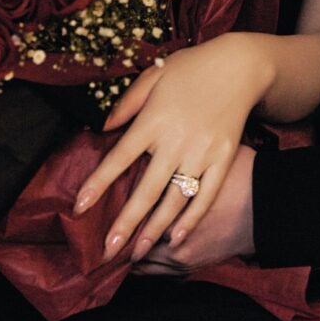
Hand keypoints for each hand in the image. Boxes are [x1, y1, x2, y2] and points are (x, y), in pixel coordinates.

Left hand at [72, 35, 272, 262]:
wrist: (240, 66)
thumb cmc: (192, 67)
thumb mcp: (154, 74)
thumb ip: (127, 103)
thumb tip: (103, 128)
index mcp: (154, 119)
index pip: (120, 158)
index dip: (98, 184)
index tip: (79, 207)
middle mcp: (176, 140)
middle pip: (146, 189)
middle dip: (125, 223)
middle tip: (107, 251)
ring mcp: (202, 153)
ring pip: (175, 200)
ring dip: (154, 230)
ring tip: (137, 254)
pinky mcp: (223, 159)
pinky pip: (206, 195)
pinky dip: (192, 219)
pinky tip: (177, 238)